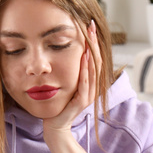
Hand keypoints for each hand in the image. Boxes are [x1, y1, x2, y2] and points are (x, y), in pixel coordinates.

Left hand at [43, 19, 99, 134]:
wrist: (55, 126)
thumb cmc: (58, 105)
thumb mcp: (66, 85)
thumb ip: (72, 73)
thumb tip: (72, 54)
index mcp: (90, 83)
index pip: (94, 59)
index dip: (93, 42)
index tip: (89, 26)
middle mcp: (93, 88)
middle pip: (97, 61)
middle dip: (94, 42)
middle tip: (91, 25)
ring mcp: (88, 95)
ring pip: (93, 70)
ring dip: (92, 52)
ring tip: (89, 37)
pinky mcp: (82, 101)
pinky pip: (85, 82)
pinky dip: (85, 69)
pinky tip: (84, 57)